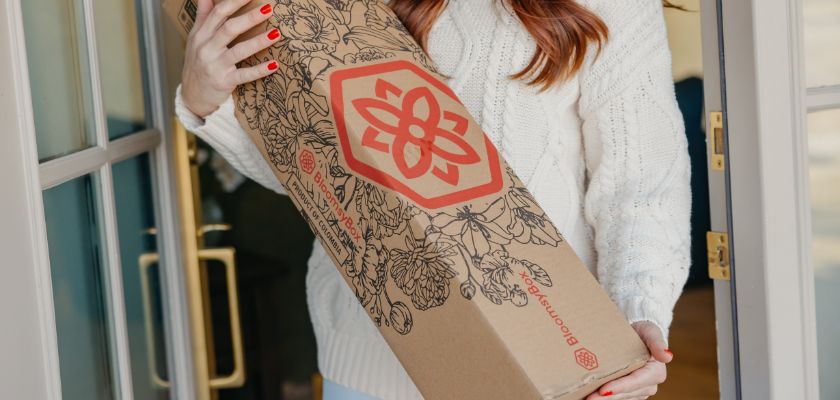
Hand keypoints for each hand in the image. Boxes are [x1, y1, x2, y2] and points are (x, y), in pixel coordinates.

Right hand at [181, 0, 280, 117]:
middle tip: (269, 9)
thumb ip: (203, 17)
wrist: (192, 96)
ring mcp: (215, 66)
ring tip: (277, 33)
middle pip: (229, 29)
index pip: (218, 13)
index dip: (235, 2)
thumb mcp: (196, 39)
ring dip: (259, 41)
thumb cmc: (198, 64)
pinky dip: (260, 70)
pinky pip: (244, 75)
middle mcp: (206, 48)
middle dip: (250, 18)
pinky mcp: (224, 82)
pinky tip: (275, 65)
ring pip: (239, 50)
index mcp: (201, 35)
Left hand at [585, 321, 673, 398]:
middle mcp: (649, 385)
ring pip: (620, 399)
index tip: (603, 389)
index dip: (619, 387)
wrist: (638, 332)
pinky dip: (605, 397)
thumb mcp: (651, 332)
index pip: (635, 382)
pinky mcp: (630, 392)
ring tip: (586, 398)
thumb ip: (657, 343)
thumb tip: (668, 356)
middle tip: (588, 398)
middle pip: (625, 394)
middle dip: (607, 397)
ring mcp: (639, 390)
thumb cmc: (644, 331)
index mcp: (655, 372)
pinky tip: (589, 396)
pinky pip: (618, 397)